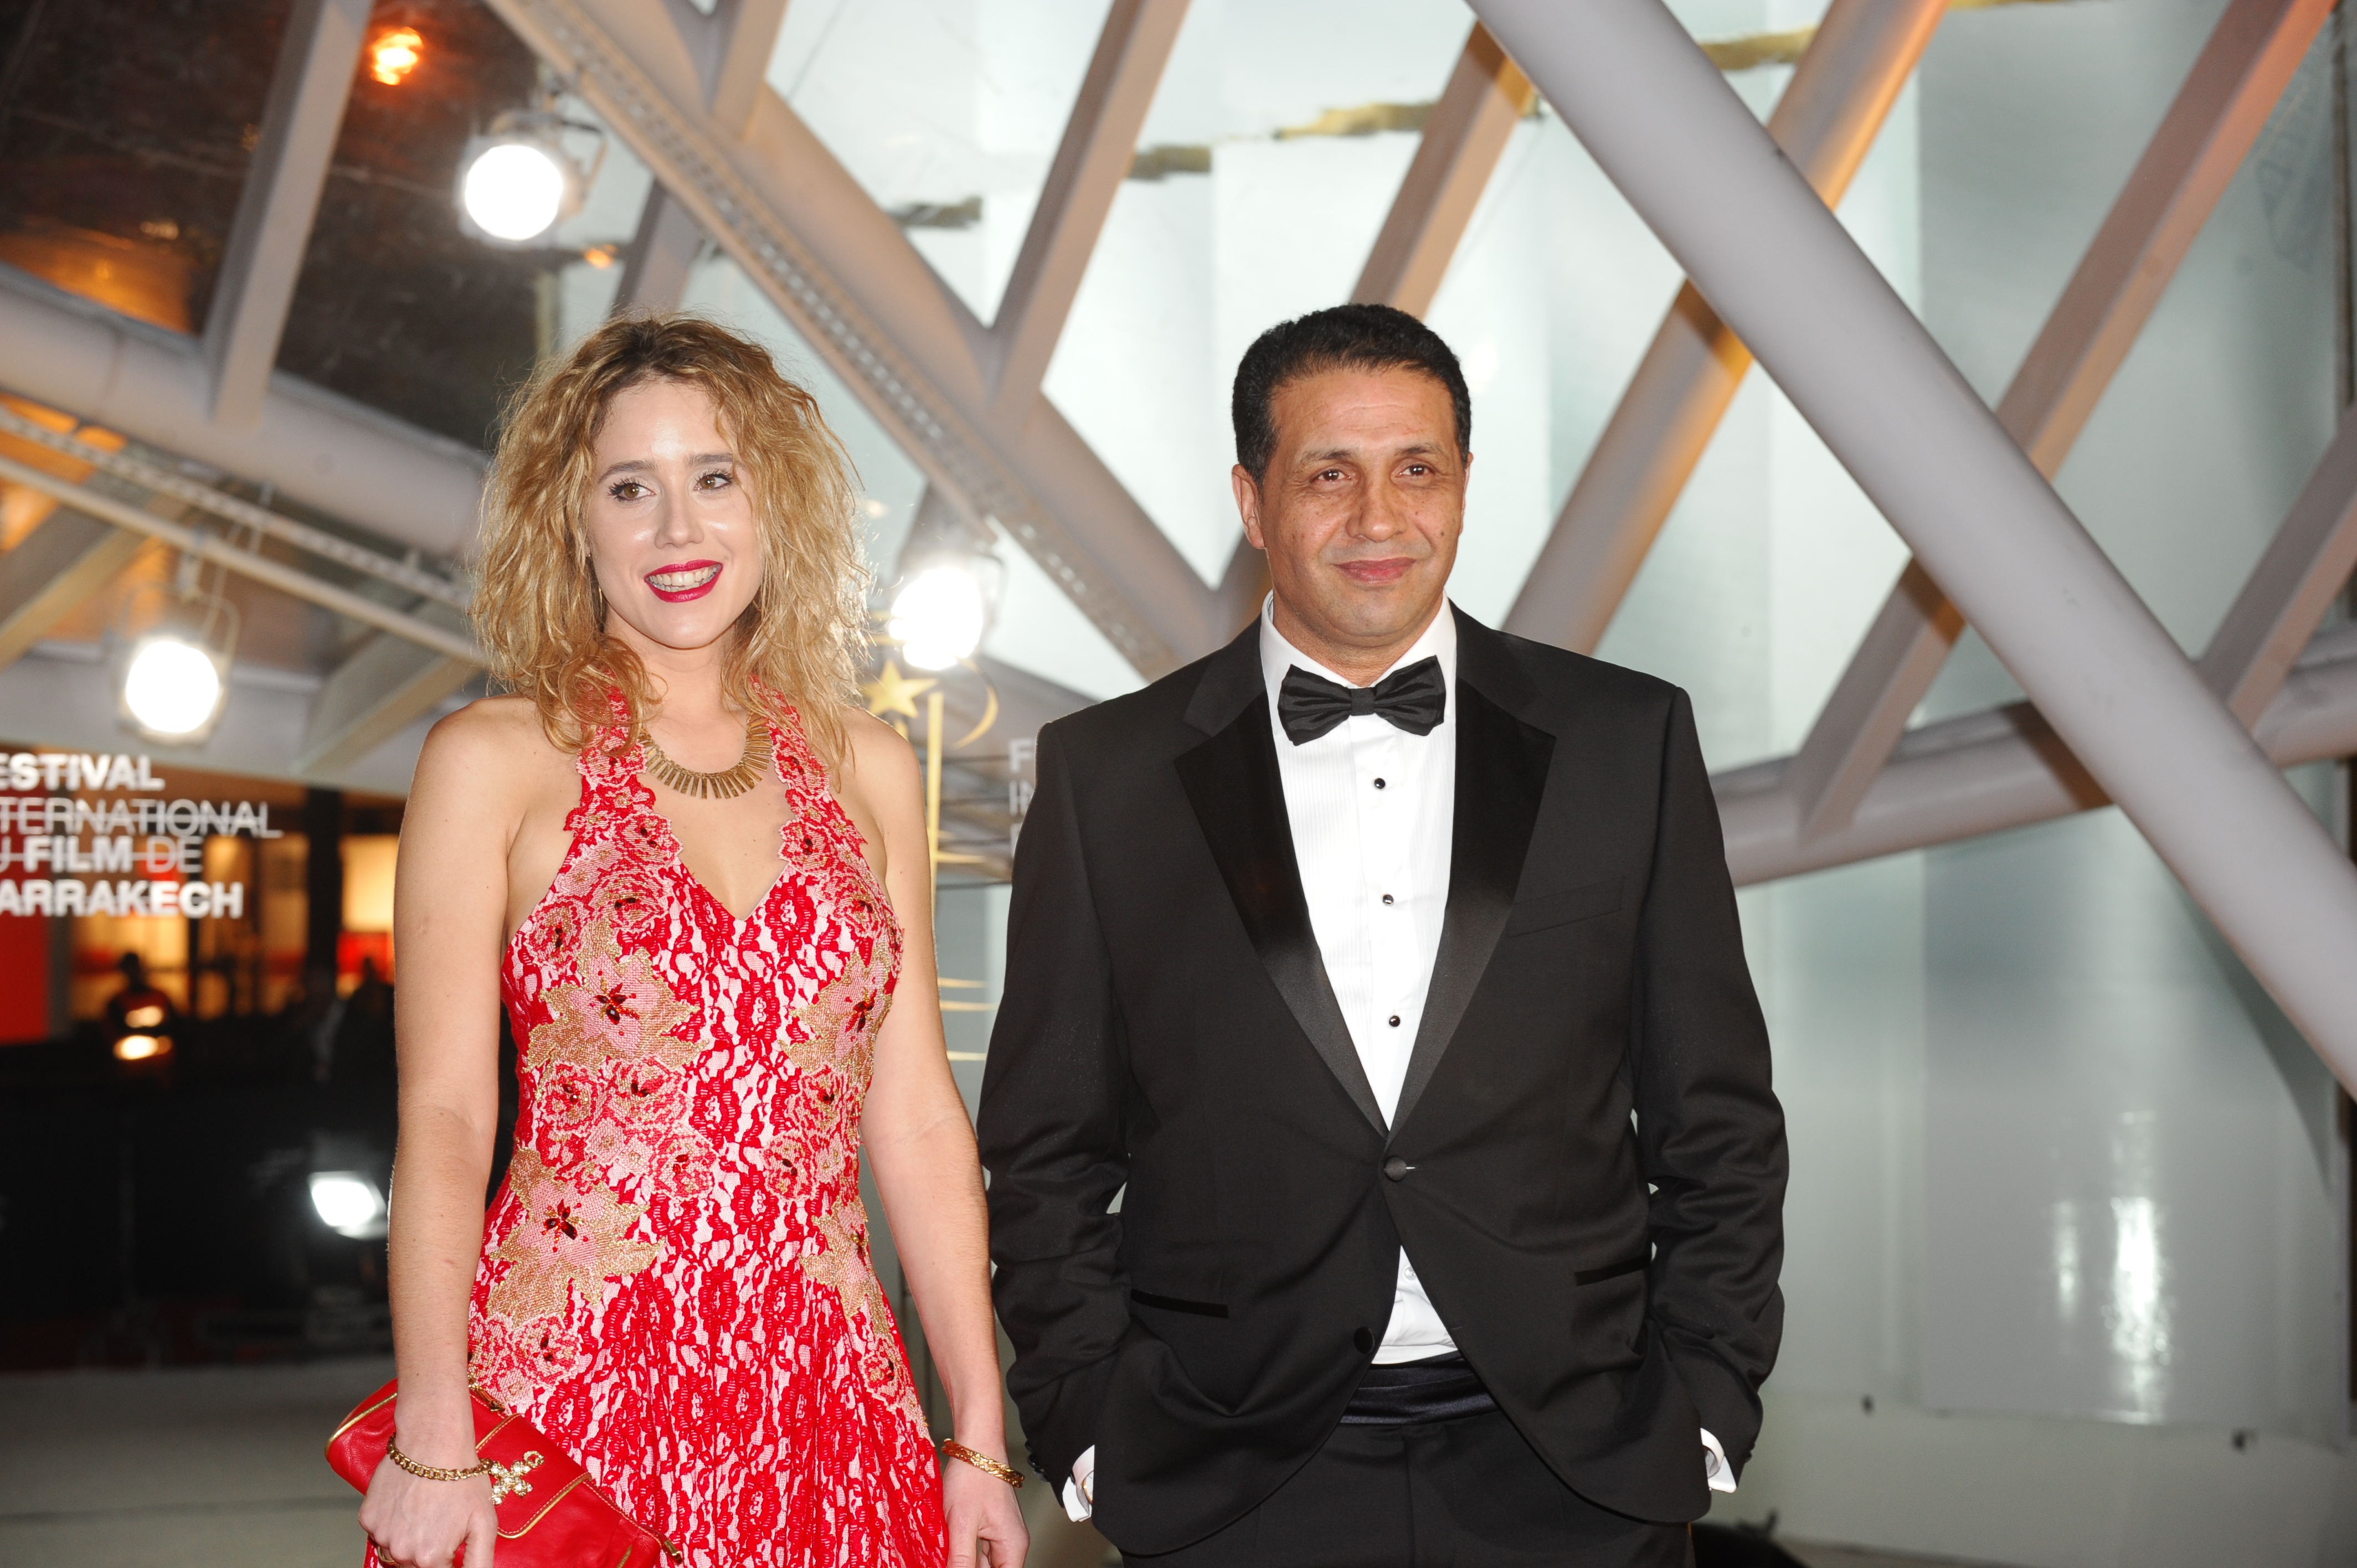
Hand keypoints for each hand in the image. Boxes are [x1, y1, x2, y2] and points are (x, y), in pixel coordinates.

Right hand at [358, 1455, 496, 1567]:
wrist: (433, 1442)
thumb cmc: (462, 1478)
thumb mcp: (485, 1522)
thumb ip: (480, 1562)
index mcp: (430, 1558)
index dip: (448, 1558)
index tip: (450, 1540)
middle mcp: (402, 1552)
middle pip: (414, 1565)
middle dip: (429, 1549)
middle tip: (440, 1518)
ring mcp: (381, 1535)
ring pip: (395, 1549)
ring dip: (408, 1537)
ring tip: (424, 1508)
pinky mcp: (367, 1518)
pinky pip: (379, 1530)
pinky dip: (391, 1521)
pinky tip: (406, 1501)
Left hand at [942, 1452, 1028, 1567]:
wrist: (975, 1445)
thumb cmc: (973, 1476)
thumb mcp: (961, 1524)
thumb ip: (959, 1560)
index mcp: (1012, 1546)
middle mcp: (1010, 1544)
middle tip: (948, 1559)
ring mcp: (999, 1535)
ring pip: (982, 1565)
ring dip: (962, 1563)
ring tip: (945, 1553)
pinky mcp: (988, 1528)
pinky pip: (976, 1551)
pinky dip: (961, 1555)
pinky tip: (946, 1552)